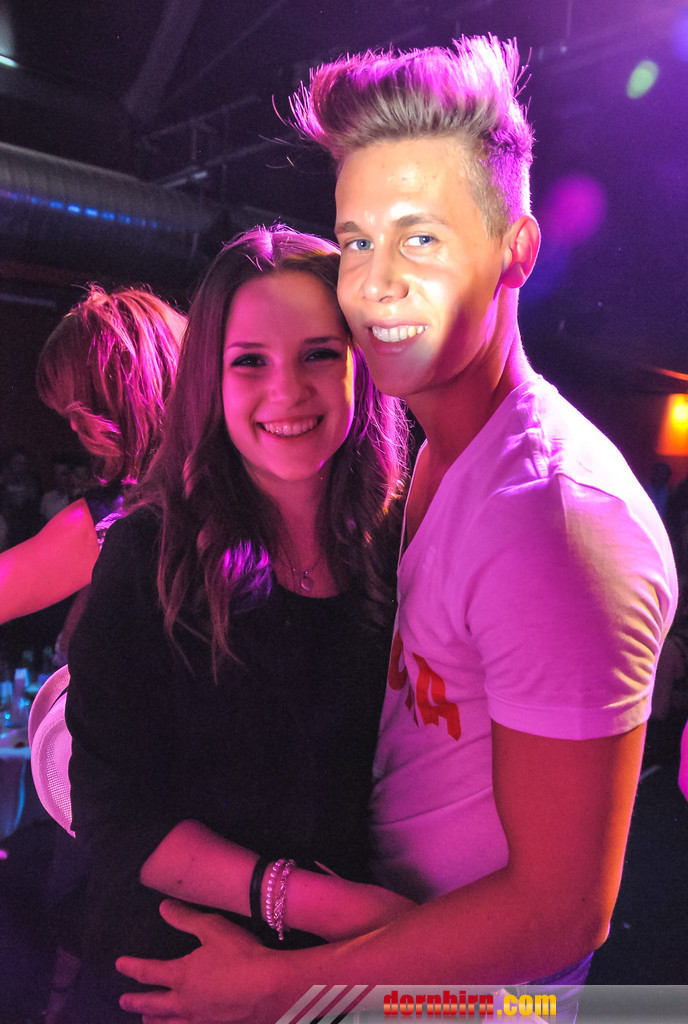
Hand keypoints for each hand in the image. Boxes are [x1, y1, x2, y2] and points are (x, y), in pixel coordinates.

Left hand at [116, 899, 285, 1023]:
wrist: (269, 988)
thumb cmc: (241, 954)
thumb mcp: (212, 928)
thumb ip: (186, 918)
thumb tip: (163, 907)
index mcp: (181, 975)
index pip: (149, 972)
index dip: (132, 968)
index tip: (119, 965)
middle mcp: (184, 1002)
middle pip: (153, 1004)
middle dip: (135, 1001)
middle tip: (122, 1001)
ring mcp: (199, 1019)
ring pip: (168, 1023)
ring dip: (153, 1020)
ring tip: (145, 1020)